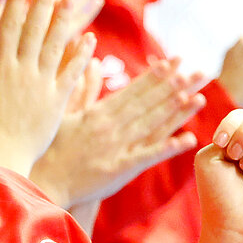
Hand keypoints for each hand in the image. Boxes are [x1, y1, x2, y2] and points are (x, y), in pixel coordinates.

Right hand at [0, 0, 93, 173]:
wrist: (1, 158)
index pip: (9, 26)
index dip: (16, 1)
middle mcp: (22, 71)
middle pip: (34, 29)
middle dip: (41, 2)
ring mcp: (41, 85)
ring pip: (54, 46)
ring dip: (62, 21)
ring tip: (70, 0)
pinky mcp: (57, 101)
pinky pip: (72, 74)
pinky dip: (81, 55)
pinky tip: (89, 39)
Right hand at [32, 59, 205, 206]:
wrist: (43, 181)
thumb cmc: (52, 149)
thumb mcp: (66, 113)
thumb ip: (84, 88)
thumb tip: (95, 64)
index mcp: (99, 112)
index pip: (133, 89)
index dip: (156, 75)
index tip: (175, 61)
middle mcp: (111, 125)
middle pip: (148, 103)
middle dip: (174, 86)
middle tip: (198, 72)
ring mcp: (117, 146)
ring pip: (152, 124)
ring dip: (176, 111)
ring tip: (199, 97)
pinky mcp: (120, 169)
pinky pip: (148, 156)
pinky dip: (168, 148)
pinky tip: (188, 140)